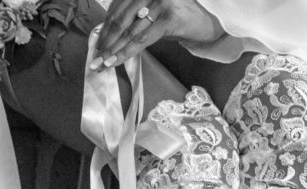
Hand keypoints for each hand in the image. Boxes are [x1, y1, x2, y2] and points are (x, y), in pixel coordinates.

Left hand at [90, 0, 223, 70]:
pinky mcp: (168, 17)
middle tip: (94, 60)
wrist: (212, 21)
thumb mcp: (155, 14)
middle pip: (120, 20)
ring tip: (102, 64)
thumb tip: (110, 37)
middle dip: (105, 42)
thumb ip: (135, 19)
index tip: (95, 46)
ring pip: (129, 31)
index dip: (104, 29)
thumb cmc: (182, 19)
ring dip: (113, 50)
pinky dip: (127, 51)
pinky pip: (142, 38)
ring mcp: (159, 2)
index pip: (116, 10)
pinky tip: (116, 62)